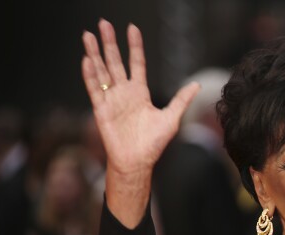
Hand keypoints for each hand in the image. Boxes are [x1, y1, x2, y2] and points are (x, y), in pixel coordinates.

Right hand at [81, 19, 199, 175]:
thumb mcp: (171, 118)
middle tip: (104, 23)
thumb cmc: (153, 143)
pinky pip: (94, 89)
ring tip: (89, 35)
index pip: (136, 63)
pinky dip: (90, 75)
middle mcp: (124, 93)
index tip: (132, 29)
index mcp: (140, 93)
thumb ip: (181, 100)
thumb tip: (197, 84)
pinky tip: (87, 60)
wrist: (137, 162)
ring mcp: (111, 100)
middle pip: (115, 62)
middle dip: (110, 43)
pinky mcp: (101, 110)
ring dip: (95, 53)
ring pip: (101, 71)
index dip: (135, 46)